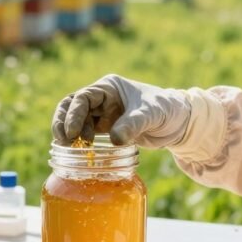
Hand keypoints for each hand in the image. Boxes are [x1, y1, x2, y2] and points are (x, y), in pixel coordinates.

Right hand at [51, 75, 190, 146]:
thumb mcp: (150, 115)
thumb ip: (133, 124)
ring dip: (69, 133)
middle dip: (63, 122)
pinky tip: (80, 154)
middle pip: (71, 107)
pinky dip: (79, 142)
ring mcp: (102, 113)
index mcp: (109, 87)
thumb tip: (114, 139)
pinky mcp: (106, 128)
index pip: (83, 98)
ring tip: (69, 150)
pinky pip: (85, 133)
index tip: (72, 132)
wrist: (178, 122)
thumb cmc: (166, 110)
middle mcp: (102, 98)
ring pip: (75, 120)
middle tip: (64, 142)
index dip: (73, 114)